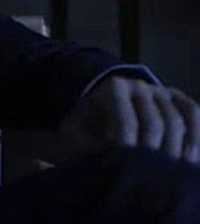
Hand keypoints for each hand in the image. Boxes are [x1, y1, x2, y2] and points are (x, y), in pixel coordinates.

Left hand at [60, 75, 199, 163]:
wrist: (104, 109)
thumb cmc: (88, 124)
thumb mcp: (74, 130)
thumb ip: (82, 141)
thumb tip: (105, 153)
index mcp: (113, 88)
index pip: (126, 121)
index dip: (129, 147)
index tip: (127, 168)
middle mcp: (140, 85)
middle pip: (155, 122)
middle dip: (154, 152)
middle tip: (151, 177)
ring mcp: (161, 91)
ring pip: (178, 120)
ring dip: (177, 149)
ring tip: (171, 175)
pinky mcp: (178, 99)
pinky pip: (193, 113)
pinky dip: (196, 135)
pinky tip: (192, 159)